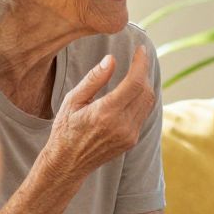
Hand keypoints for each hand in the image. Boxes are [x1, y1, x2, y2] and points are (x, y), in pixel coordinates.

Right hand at [47, 49, 155, 179]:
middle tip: (139, 57)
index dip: (141, 64)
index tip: (141, 50)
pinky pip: (143, 114)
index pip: (134, 83)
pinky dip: (142, 99)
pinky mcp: (132, 140)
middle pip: (145, 91)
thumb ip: (94, 79)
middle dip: (144, 71)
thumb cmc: (65, 129)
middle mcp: (121, 125)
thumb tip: (111, 59)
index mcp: (105, 113)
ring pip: (148, 103)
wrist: (67, 163)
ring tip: (138, 70)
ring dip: (146, 84)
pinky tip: (134, 90)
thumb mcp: (73, 101)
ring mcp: (129, 135)